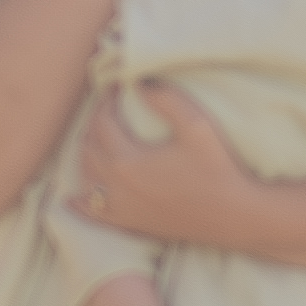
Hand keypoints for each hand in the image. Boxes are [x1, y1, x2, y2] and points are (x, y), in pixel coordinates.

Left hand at [65, 82, 269, 248]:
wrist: (233, 217)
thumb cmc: (218, 169)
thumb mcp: (197, 126)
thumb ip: (166, 99)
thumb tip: (140, 81)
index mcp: (127, 160)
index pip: (102, 122)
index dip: (106, 101)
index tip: (117, 87)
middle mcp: (116, 187)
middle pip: (89, 147)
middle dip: (95, 123)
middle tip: (109, 108)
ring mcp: (120, 209)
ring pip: (87, 177)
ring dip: (88, 153)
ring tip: (99, 137)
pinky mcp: (129, 224)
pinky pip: (93, 213)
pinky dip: (79, 203)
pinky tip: (71, 198)